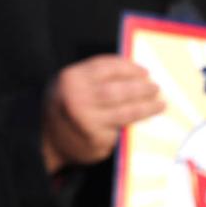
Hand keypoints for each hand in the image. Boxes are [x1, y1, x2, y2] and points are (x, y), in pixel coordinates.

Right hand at [41, 55, 163, 173]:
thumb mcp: (71, 84)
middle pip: (119, 89)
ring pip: (126, 110)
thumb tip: (133, 72)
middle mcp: (78, 98)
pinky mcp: (97, 139)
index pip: (108, 67)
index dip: (130, 68)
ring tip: (160, 104)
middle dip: (142, 88)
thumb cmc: (64, 106)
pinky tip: (145, 121)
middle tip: (156, 88)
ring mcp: (88, 120)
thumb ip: (94, 77)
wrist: (46, 139)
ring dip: (147, 107)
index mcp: (72, 78)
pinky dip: (134, 124)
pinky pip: (122, 128)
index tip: (145, 71)